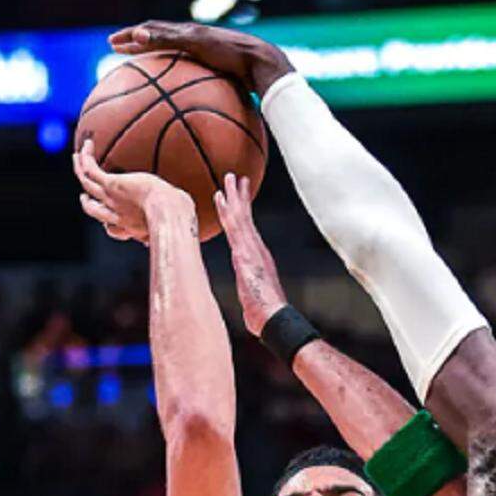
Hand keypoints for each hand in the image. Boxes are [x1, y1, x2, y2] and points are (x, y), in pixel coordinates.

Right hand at [74, 140, 191, 243]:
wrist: (169, 212)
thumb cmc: (179, 217)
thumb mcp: (178, 217)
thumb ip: (177, 215)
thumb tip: (187, 212)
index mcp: (133, 228)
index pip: (115, 230)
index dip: (110, 225)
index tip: (113, 220)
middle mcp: (118, 217)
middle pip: (94, 212)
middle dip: (88, 203)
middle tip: (84, 195)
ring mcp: (111, 200)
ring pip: (86, 185)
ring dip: (80, 170)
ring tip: (77, 157)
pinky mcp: (110, 185)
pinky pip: (89, 170)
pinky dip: (85, 157)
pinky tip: (88, 144)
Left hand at [108, 21, 293, 96]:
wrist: (262, 66)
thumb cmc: (250, 84)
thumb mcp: (228, 97)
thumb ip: (213, 110)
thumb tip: (206, 135)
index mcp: (196, 50)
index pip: (166, 46)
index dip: (146, 48)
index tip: (130, 55)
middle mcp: (191, 39)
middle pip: (155, 35)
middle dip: (132, 39)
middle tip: (112, 44)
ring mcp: (192, 36)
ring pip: (155, 31)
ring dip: (133, 35)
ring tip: (113, 42)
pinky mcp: (195, 37)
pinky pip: (168, 38)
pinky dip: (151, 38)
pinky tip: (136, 41)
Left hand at [214, 173, 287, 335]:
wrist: (274, 317)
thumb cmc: (266, 315)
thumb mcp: (254, 302)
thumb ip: (251, 296)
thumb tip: (252, 306)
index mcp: (257, 258)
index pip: (247, 231)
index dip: (241, 213)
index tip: (238, 197)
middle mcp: (256, 250)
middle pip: (245, 218)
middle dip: (239, 196)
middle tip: (234, 177)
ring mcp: (251, 250)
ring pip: (240, 217)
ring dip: (233, 196)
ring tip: (228, 177)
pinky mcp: (244, 253)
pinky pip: (235, 226)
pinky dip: (228, 210)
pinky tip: (222, 197)